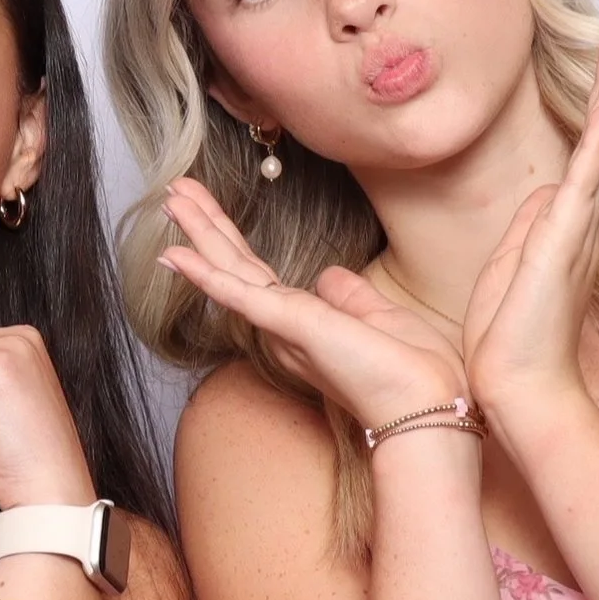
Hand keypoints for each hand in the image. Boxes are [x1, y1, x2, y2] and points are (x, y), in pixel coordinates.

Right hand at [154, 177, 464, 424]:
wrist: (427, 410)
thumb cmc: (413, 375)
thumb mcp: (382, 320)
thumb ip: (350, 298)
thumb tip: (328, 276)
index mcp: (302, 326)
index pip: (256, 273)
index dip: (229, 240)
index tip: (209, 208)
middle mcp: (283, 329)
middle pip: (235, 266)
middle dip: (204, 225)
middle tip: (174, 189)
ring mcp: (283, 328)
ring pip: (230, 271)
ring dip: (198, 234)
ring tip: (171, 198)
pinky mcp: (291, 327)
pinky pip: (240, 296)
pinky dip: (206, 275)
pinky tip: (176, 255)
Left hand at [460, 26, 598, 423]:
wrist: (515, 386)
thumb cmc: (508, 339)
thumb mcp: (507, 270)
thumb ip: (527, 231)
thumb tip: (542, 197)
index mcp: (563, 229)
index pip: (585, 157)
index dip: (596, 112)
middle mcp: (579, 224)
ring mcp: (576, 231)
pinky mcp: (565, 243)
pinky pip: (586, 182)